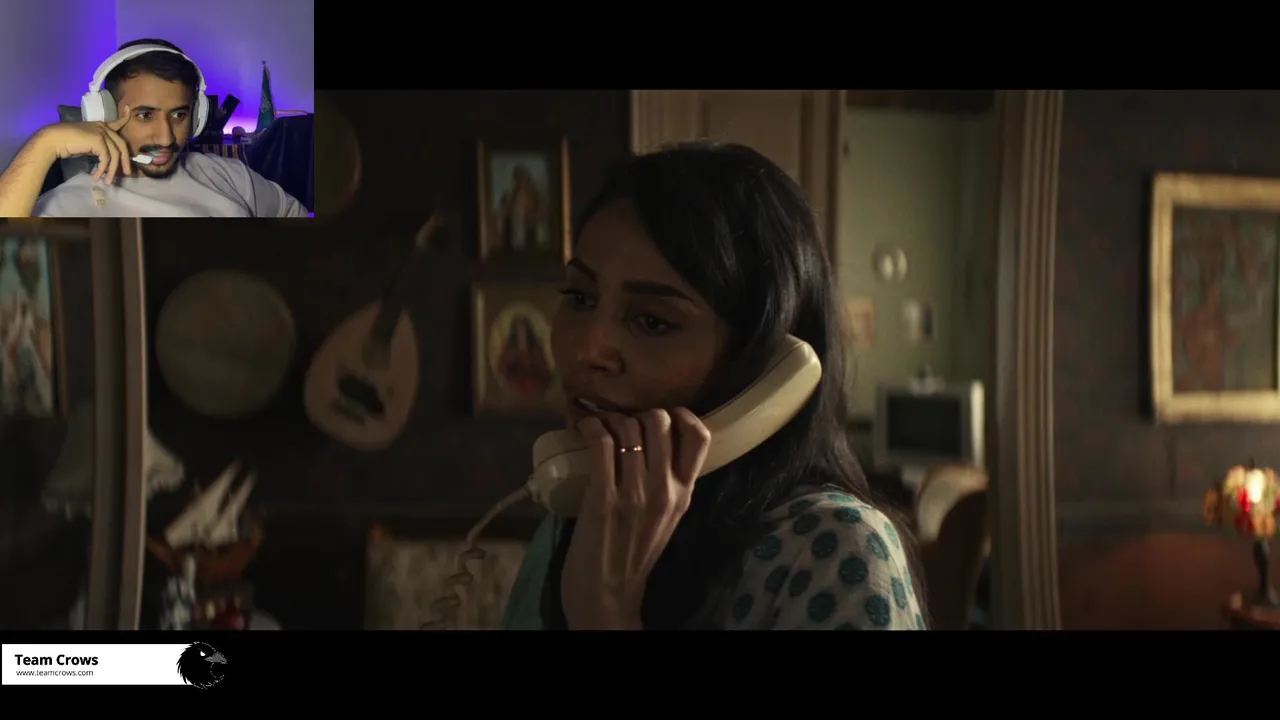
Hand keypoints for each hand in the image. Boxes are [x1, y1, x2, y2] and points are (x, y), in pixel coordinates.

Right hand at [36, 107, 135, 183]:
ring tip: (107, 181)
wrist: (53, 139)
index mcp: (101, 126)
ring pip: (115, 154)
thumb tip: (107, 158)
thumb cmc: (67, 143)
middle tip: (127, 173)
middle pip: (122, 145)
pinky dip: (103, 169)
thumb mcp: (88, 143)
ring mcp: (101, 133)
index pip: (117, 122)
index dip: (125, 118)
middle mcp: (103, 127)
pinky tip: (97, 176)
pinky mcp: (98, 140)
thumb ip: (99, 146)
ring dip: (111, 170)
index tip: (129, 110)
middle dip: (125, 161)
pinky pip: (106, 158)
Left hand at [560, 408, 710, 629]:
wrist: (608, 596)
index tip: (663, 416)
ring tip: (599, 427)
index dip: (682, 414)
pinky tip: (583, 429)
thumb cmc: (633, 557)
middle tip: (622, 424)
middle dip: (638, 414)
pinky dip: (590, 427)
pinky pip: (601, 443)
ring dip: (609, 419)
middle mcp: (664, 489)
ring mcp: (634, 493)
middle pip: (660, 421)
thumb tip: (654, 449)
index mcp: (684, 494)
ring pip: (628, 426)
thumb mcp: (666, 519)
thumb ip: (667, 488)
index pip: (700, 437)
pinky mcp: (603, 497)